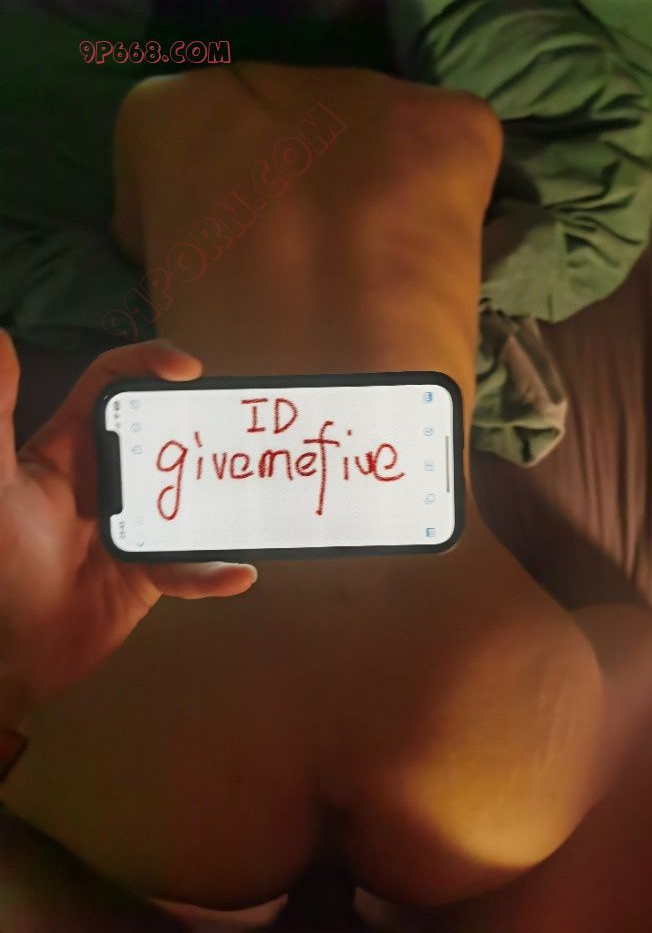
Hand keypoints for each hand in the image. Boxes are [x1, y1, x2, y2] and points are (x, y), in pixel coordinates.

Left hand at [0, 333, 256, 721]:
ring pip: (189, 500)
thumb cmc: (1, 564)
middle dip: (202, 428)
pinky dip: (213, 574)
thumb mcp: (0, 486)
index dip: (149, 365)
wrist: (14, 654)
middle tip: (242, 430)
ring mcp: (135, 525)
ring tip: (259, 493)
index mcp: (75, 447)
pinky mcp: (151, 572)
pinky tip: (237, 573)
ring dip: (222, 499)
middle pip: (165, 436)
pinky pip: (190, 569)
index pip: (113, 385)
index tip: (190, 369)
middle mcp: (110, 478)